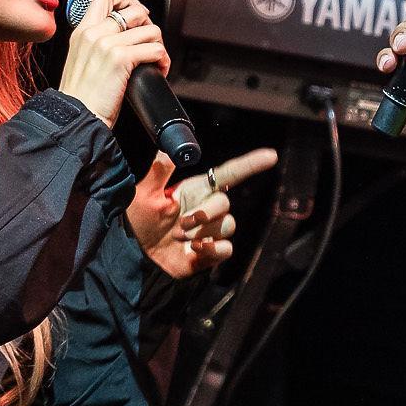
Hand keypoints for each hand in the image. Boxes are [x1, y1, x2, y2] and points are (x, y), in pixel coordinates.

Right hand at [57, 0, 169, 129]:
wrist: (76, 117)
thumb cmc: (80, 97)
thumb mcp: (80, 60)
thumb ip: (95, 44)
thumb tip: (121, 38)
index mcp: (82, 32)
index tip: (136, 13)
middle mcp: (93, 33)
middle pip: (134, 10)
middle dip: (149, 24)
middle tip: (150, 40)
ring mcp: (107, 44)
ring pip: (150, 30)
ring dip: (159, 45)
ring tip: (156, 60)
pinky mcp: (121, 59)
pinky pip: (155, 50)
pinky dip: (163, 61)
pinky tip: (159, 70)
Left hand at [126, 147, 278, 278]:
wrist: (136, 255)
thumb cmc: (138, 223)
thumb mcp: (144, 194)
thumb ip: (159, 173)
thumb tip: (167, 150)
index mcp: (194, 190)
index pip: (227, 174)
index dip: (249, 164)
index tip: (269, 156)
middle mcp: (206, 208)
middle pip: (225, 202)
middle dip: (205, 212)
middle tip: (182, 223)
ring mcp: (210, 231)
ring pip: (228, 225)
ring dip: (204, 231)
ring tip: (181, 237)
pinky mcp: (211, 252)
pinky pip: (227, 248)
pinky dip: (213, 248)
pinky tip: (194, 249)